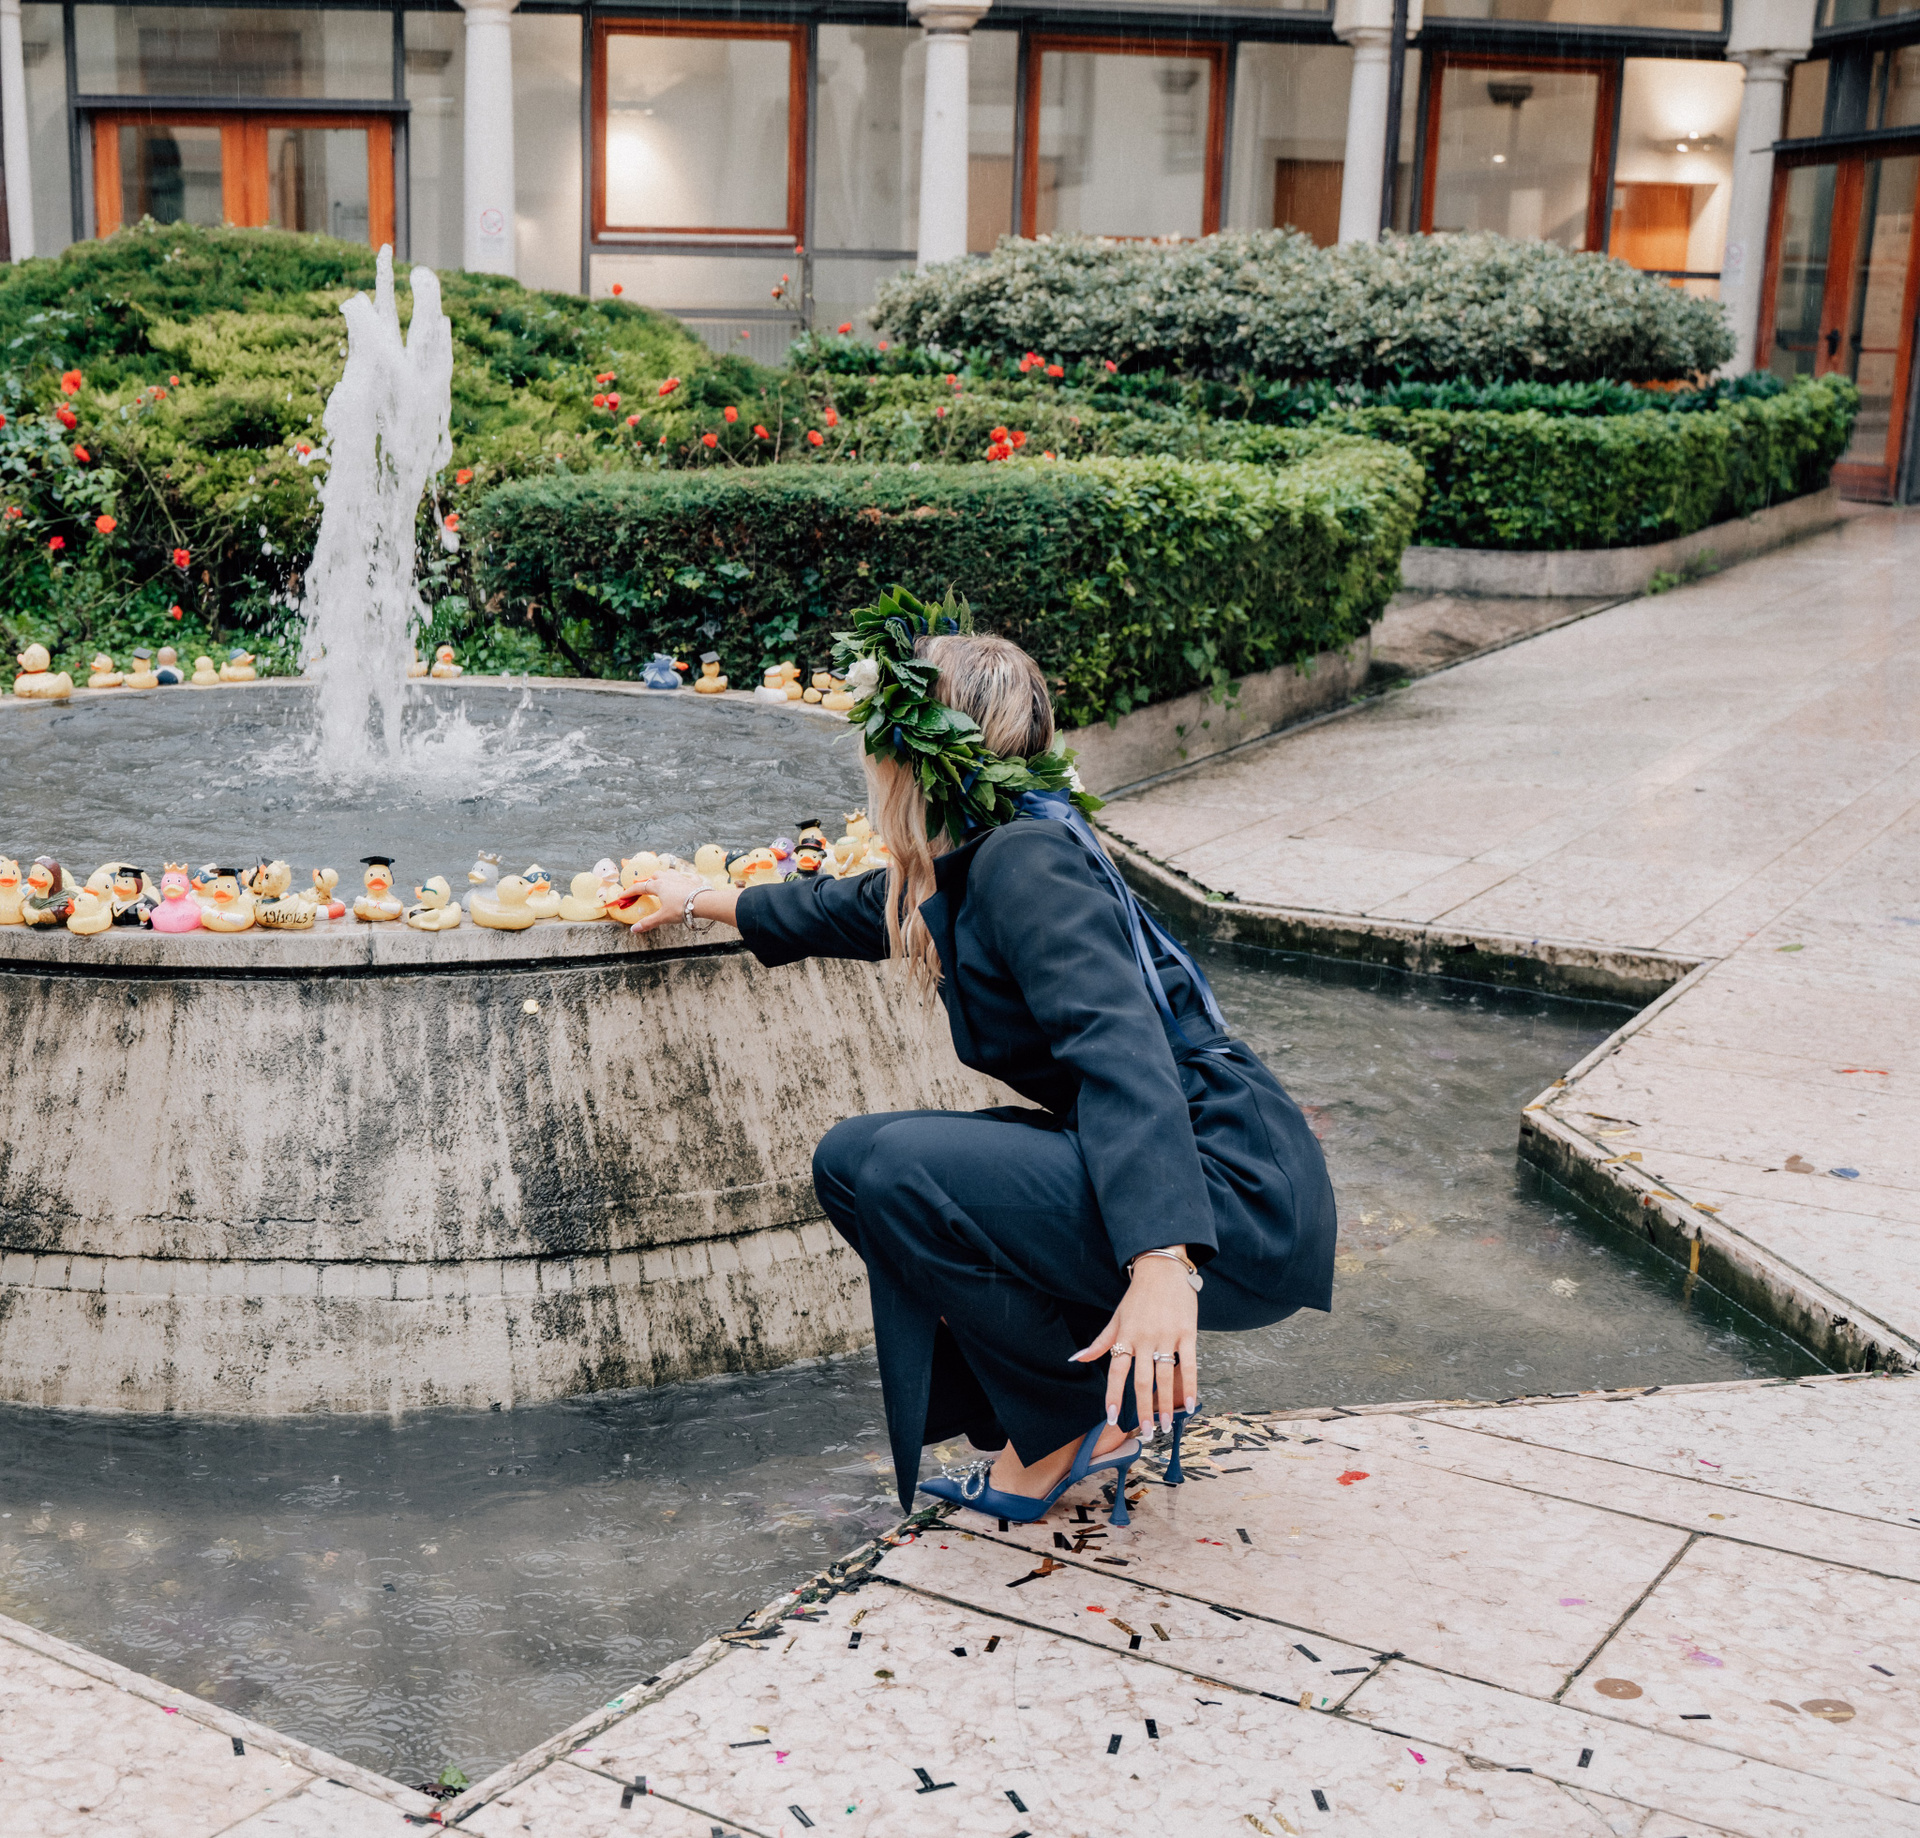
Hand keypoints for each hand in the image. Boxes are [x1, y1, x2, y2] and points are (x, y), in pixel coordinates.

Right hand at [624, 870, 731, 934]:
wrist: (703, 902)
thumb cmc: (682, 908)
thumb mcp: (663, 917)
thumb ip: (648, 922)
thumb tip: (634, 929)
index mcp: (659, 886)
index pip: (640, 887)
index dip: (630, 892)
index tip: (623, 896)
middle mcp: (669, 879)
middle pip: (655, 875)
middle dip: (649, 881)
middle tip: (646, 889)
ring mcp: (681, 878)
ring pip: (669, 873)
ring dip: (664, 876)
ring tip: (663, 883)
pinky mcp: (692, 880)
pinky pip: (686, 876)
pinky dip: (682, 878)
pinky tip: (684, 882)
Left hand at [1072, 1251, 1197, 1434]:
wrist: (1162, 1268)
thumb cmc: (1137, 1296)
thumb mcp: (1116, 1318)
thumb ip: (1100, 1342)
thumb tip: (1076, 1358)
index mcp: (1126, 1336)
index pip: (1116, 1371)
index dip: (1113, 1394)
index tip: (1111, 1417)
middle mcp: (1145, 1339)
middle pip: (1142, 1381)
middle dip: (1143, 1409)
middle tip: (1147, 1433)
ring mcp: (1167, 1337)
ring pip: (1166, 1377)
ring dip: (1166, 1405)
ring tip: (1166, 1426)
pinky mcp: (1187, 1334)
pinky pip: (1189, 1365)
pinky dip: (1190, 1387)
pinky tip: (1189, 1406)